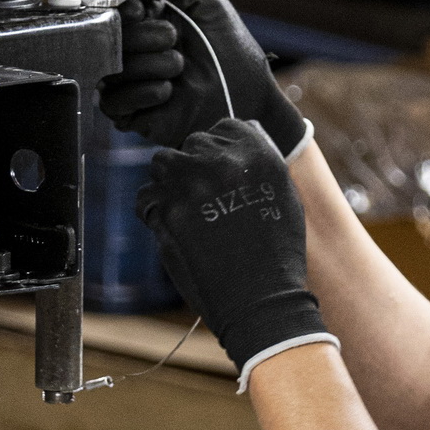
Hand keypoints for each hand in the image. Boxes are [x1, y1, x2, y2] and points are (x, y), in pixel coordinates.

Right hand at [98, 0, 308, 158]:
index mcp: (141, 17)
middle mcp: (129, 47)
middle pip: (106, 36)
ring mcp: (127, 81)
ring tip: (180, 67)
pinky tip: (169, 91)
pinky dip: (144, 93)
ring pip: (111, 69)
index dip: (119, 7)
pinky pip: (114, 103)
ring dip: (151, 65)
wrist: (248, 93)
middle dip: (144, 36)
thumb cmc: (230, 47)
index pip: (108, 6)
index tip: (141, 10)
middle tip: (173, 39)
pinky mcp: (130, 114)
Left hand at [137, 120, 332, 390]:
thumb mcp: (282, 195)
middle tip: (208, 198)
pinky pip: (147, 196)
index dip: (222, 150)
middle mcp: (223, 160)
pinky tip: (175, 227)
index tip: (223, 173)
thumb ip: (255, 162)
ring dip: (172, 182)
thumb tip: (226, 146)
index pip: (226, 127)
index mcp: (258, 152)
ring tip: (190, 212)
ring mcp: (192, 183)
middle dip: (197, 166)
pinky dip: (155, 209)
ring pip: (164, 162)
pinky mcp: (168, 211)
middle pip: (193, 142)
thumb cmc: (276, 252)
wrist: (261, 301)